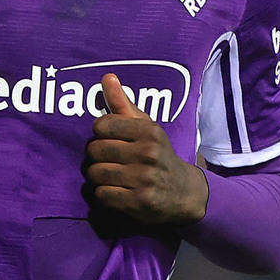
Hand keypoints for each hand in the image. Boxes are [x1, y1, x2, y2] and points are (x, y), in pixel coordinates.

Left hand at [84, 73, 208, 224]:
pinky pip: (102, 194)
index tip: (110, 139)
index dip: (100, 134)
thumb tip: (106, 77)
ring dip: (97, 176)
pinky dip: (103, 194)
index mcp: (149, 131)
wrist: (184, 192)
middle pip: (95, 150)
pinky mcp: (139, 202)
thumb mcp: (146, 127)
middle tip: (107, 159)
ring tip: (109, 175)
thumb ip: (123, 103)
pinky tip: (114, 191)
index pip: (102, 125)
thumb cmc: (159, 154)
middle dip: (96, 156)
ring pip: (96, 173)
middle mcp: (147, 153)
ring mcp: (144, 179)